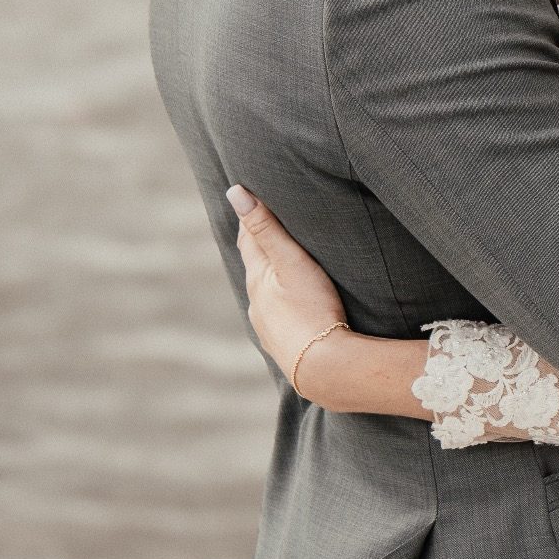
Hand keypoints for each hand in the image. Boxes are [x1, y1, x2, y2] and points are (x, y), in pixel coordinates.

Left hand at [227, 185, 347, 382]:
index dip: (251, 217)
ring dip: (271, 274)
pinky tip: (292, 302)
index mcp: (256, 278)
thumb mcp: (291, 261)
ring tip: (282, 261)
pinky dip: (281, 299)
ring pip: (265, 292)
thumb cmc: (312, 308)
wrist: (324, 366)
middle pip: (255, 265)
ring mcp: (267, 326)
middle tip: (267, 222)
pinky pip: (277, 313)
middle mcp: (255, 303)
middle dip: (260, 244)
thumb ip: (266, 226)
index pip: (248, 238)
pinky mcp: (282, 343)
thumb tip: (235, 193)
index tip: (253, 197)